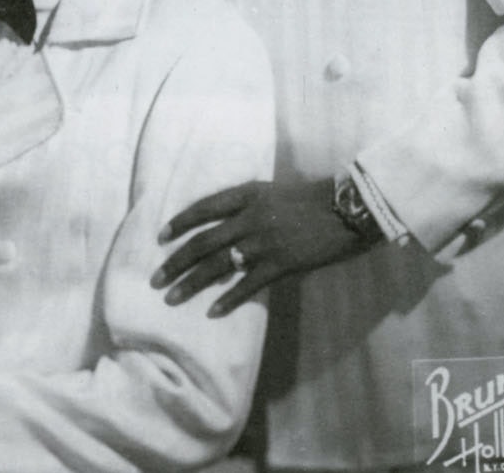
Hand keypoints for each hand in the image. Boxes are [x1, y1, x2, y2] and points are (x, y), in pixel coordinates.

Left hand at [151, 179, 372, 315]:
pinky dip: (228, 299)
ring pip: (218, 266)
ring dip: (192, 283)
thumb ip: (248, 205)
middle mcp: (250, 217)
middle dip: (176, 261)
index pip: (203, 208)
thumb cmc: (313, 198)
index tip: (160, 237)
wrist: (348, 208)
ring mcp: (264, 242)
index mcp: (247, 194)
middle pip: (203, 241)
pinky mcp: (282, 264)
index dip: (179, 223)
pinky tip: (212, 312)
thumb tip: (224, 224)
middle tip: (155, 279)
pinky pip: (248, 285)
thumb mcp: (272, 192)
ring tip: (171, 298)